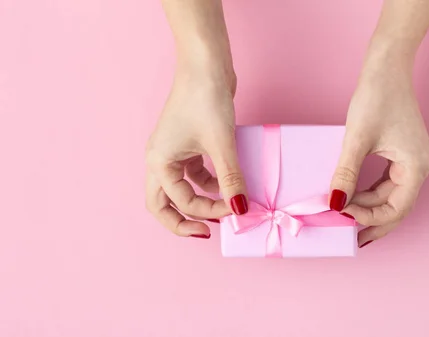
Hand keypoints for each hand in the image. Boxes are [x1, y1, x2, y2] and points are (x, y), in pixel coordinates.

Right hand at [145, 65, 247, 238]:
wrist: (206, 65)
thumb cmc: (205, 99)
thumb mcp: (221, 145)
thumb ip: (230, 180)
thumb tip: (241, 210)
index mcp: (158, 162)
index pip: (181, 201)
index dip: (210, 210)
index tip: (237, 211)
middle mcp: (160, 160)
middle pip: (164, 204)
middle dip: (184, 220)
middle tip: (207, 232)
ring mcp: (172, 152)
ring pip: (180, 189)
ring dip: (201, 200)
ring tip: (226, 207)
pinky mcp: (187, 144)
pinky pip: (193, 173)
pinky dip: (209, 182)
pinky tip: (228, 184)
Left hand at [329, 63, 428, 247]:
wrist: (387, 68)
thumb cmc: (377, 97)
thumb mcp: (357, 139)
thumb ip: (346, 174)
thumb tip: (334, 204)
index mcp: (416, 167)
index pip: (397, 209)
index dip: (370, 218)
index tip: (343, 216)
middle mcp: (420, 168)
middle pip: (396, 207)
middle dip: (371, 221)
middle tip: (346, 236)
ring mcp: (413, 162)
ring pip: (390, 197)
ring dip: (368, 208)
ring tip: (345, 219)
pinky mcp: (403, 155)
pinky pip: (387, 183)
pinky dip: (369, 193)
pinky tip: (353, 199)